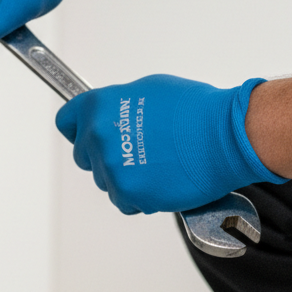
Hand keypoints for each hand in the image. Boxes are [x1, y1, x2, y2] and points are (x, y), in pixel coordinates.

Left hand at [55, 74, 285, 214]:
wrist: (225, 136)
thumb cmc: (195, 111)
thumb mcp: (147, 90)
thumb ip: (118, 105)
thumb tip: (111, 115)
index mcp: (97, 108)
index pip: (66, 122)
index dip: (78, 130)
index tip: (86, 135)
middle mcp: (97, 137)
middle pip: (84, 156)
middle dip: (104, 155)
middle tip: (135, 151)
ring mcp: (110, 168)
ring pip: (105, 180)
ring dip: (124, 177)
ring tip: (157, 165)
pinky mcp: (127, 194)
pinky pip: (124, 201)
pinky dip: (140, 197)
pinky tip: (161, 182)